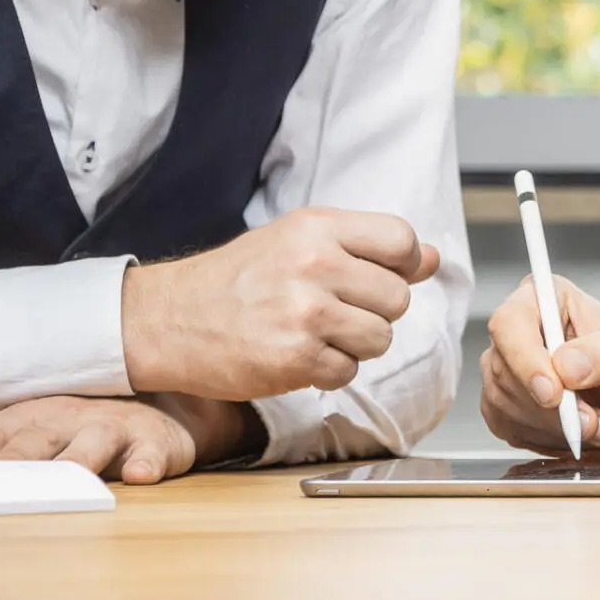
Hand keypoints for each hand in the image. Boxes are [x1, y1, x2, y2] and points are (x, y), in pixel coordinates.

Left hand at [0, 396, 234, 483]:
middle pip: (28, 448)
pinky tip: (139, 475)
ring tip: (65, 478)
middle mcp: (57, 422)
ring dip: (75, 462)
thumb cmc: (72, 426)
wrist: (156, 410)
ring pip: (88, 445)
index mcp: (18, 424)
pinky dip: (145, 463)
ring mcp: (106, 429)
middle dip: (5, 467)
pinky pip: (151, 453)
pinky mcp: (152, 442)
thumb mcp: (10, 434)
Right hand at [122, 207, 438, 401]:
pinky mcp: (295, 358)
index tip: (380, 277)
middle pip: (397, 298)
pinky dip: (329, 372)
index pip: (402, 240)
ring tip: (316, 334)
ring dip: (355, 346)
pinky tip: (297, 356)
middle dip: (374, 312)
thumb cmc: (238, 279)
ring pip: (380, 339)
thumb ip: (366, 247)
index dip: (403, 265)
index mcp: (317, 228)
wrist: (167, 319)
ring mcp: (305, 313)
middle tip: (334, 311)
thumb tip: (431, 259)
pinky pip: (348, 372)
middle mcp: (314, 265)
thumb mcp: (298, 241)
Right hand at [480, 278, 599, 458]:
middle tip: (593, 422)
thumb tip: (565, 366)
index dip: (525, 360)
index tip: (553, 393)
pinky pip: (511, 431)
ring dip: (558, 428)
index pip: (510, 324)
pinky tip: (584, 435)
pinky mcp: (509, 409)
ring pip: (507, 406)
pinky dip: (550, 441)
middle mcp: (521, 333)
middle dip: (552, 408)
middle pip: (506, 372)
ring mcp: (510, 372)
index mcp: (546, 299)